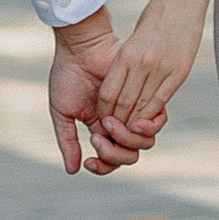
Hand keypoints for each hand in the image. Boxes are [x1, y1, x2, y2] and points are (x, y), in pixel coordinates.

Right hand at [49, 11, 142, 175]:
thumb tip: (73, 171)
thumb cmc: (67, 75)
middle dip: (114, 155)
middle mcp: (120, 123)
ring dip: (125, 141)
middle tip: (96, 138)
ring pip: (143, 143)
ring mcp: (133, 111)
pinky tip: (131, 122)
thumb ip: (68, 141)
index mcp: (100, 129)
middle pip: (129, 155)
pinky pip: (156, 122)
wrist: (80, 48)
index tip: (89, 162)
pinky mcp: (146, 96)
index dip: (102, 166)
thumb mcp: (62, 112)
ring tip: (107, 123)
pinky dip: (146, 128)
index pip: (110, 159)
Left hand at [100, 0, 201, 142]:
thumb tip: (119, 88)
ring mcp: (162, 68)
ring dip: (134, 122)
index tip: (104, 119)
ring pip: (143, 106)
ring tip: (129, 130)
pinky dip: (152, 114)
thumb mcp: (134, 39)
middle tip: (114, 132)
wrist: (181, 0)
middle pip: (124, 103)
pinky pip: (162, 100)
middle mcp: (142, 63)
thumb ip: (126, 62)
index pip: (109, 93)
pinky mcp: (179, 72)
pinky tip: (148, 121)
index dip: (105, 111)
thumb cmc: (155, 18)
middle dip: (117, 121)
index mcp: (126, 54)